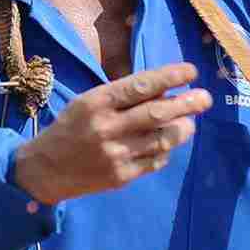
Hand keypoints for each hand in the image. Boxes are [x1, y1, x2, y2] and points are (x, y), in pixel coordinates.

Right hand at [10, 63, 211, 205]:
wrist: (44, 170)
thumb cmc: (70, 128)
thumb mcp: (88, 102)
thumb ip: (122, 97)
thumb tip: (163, 90)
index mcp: (96, 102)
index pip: (140, 86)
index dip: (169, 77)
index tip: (191, 71)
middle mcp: (106, 127)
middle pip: (157, 113)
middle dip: (187, 104)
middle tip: (206, 98)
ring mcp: (115, 154)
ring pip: (161, 139)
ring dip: (182, 129)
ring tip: (190, 123)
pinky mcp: (120, 177)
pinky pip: (154, 161)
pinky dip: (165, 150)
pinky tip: (166, 144)